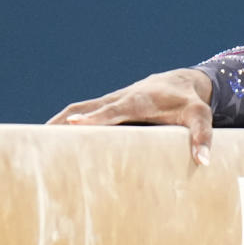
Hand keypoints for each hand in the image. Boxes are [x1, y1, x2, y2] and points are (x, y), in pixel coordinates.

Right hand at [46, 68, 214, 166]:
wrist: (183, 83)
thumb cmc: (190, 102)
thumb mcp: (201, 116)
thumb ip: (202, 136)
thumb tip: (203, 161)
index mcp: (141, 100)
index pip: (115, 109)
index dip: (97, 118)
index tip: (75, 125)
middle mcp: (122, 97)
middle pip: (89, 108)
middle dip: (67, 121)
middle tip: (45, 138)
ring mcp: (113, 100)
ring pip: (81, 108)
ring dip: (60, 121)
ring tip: (41, 141)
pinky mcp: (109, 104)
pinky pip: (83, 110)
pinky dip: (67, 121)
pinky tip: (54, 137)